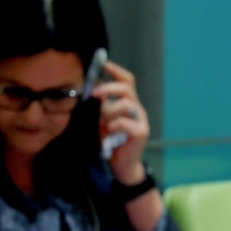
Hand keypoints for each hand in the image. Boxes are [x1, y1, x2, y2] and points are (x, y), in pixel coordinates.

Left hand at [92, 60, 149, 184]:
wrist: (123, 166)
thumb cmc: (111, 143)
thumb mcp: (101, 121)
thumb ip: (99, 108)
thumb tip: (88, 93)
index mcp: (128, 103)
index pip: (127, 81)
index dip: (116, 70)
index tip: (103, 64)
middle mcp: (137, 109)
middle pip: (127, 88)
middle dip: (109, 88)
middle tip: (94, 94)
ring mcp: (141, 121)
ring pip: (126, 104)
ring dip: (109, 112)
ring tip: (101, 124)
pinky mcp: (141, 133)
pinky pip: (126, 123)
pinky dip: (114, 126)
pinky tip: (108, 134)